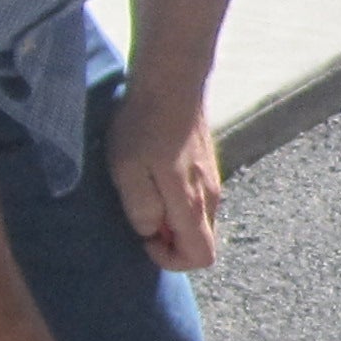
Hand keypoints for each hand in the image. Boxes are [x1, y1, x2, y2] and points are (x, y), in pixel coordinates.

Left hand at [107, 79, 222, 272]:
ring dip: (171, 218)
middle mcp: (211, 197)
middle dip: (170, 239)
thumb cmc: (145, 125)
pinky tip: (154, 173)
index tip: (144, 237)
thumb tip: (150, 231)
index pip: (202, 257)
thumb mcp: (128, 170)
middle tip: (140, 211)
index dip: (170, 260)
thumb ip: (141, 207)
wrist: (171, 80)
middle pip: (201, 240)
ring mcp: (212, 179)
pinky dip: (176, 200)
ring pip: (198, 219)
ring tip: (143, 190)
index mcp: (193, 204)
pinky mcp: (206, 164)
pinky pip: (196, 198)